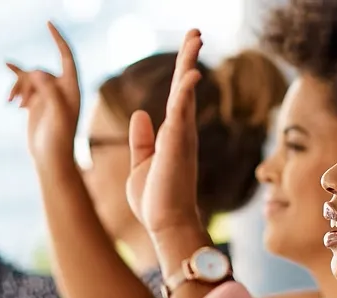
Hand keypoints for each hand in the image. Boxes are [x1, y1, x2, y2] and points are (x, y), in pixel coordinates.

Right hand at [7, 22, 80, 169]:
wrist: (50, 159)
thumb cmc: (58, 140)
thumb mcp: (57, 116)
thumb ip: (51, 92)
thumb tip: (37, 72)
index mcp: (72, 90)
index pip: (66, 57)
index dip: (58, 39)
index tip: (49, 23)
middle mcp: (61, 90)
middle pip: (40, 72)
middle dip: (26, 82)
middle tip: (19, 102)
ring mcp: (47, 96)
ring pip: (29, 79)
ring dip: (18, 87)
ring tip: (11, 103)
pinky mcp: (36, 103)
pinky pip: (25, 83)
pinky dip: (16, 77)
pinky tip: (6, 65)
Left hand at [126, 30, 203, 233]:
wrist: (165, 225)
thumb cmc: (156, 201)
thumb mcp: (141, 165)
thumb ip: (141, 140)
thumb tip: (140, 113)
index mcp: (172, 136)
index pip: (178, 97)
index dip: (182, 72)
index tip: (190, 50)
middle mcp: (181, 132)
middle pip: (187, 87)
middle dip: (190, 58)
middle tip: (197, 32)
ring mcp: (182, 137)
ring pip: (187, 92)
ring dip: (190, 63)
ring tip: (196, 37)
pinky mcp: (177, 146)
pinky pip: (182, 112)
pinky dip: (186, 91)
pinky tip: (192, 72)